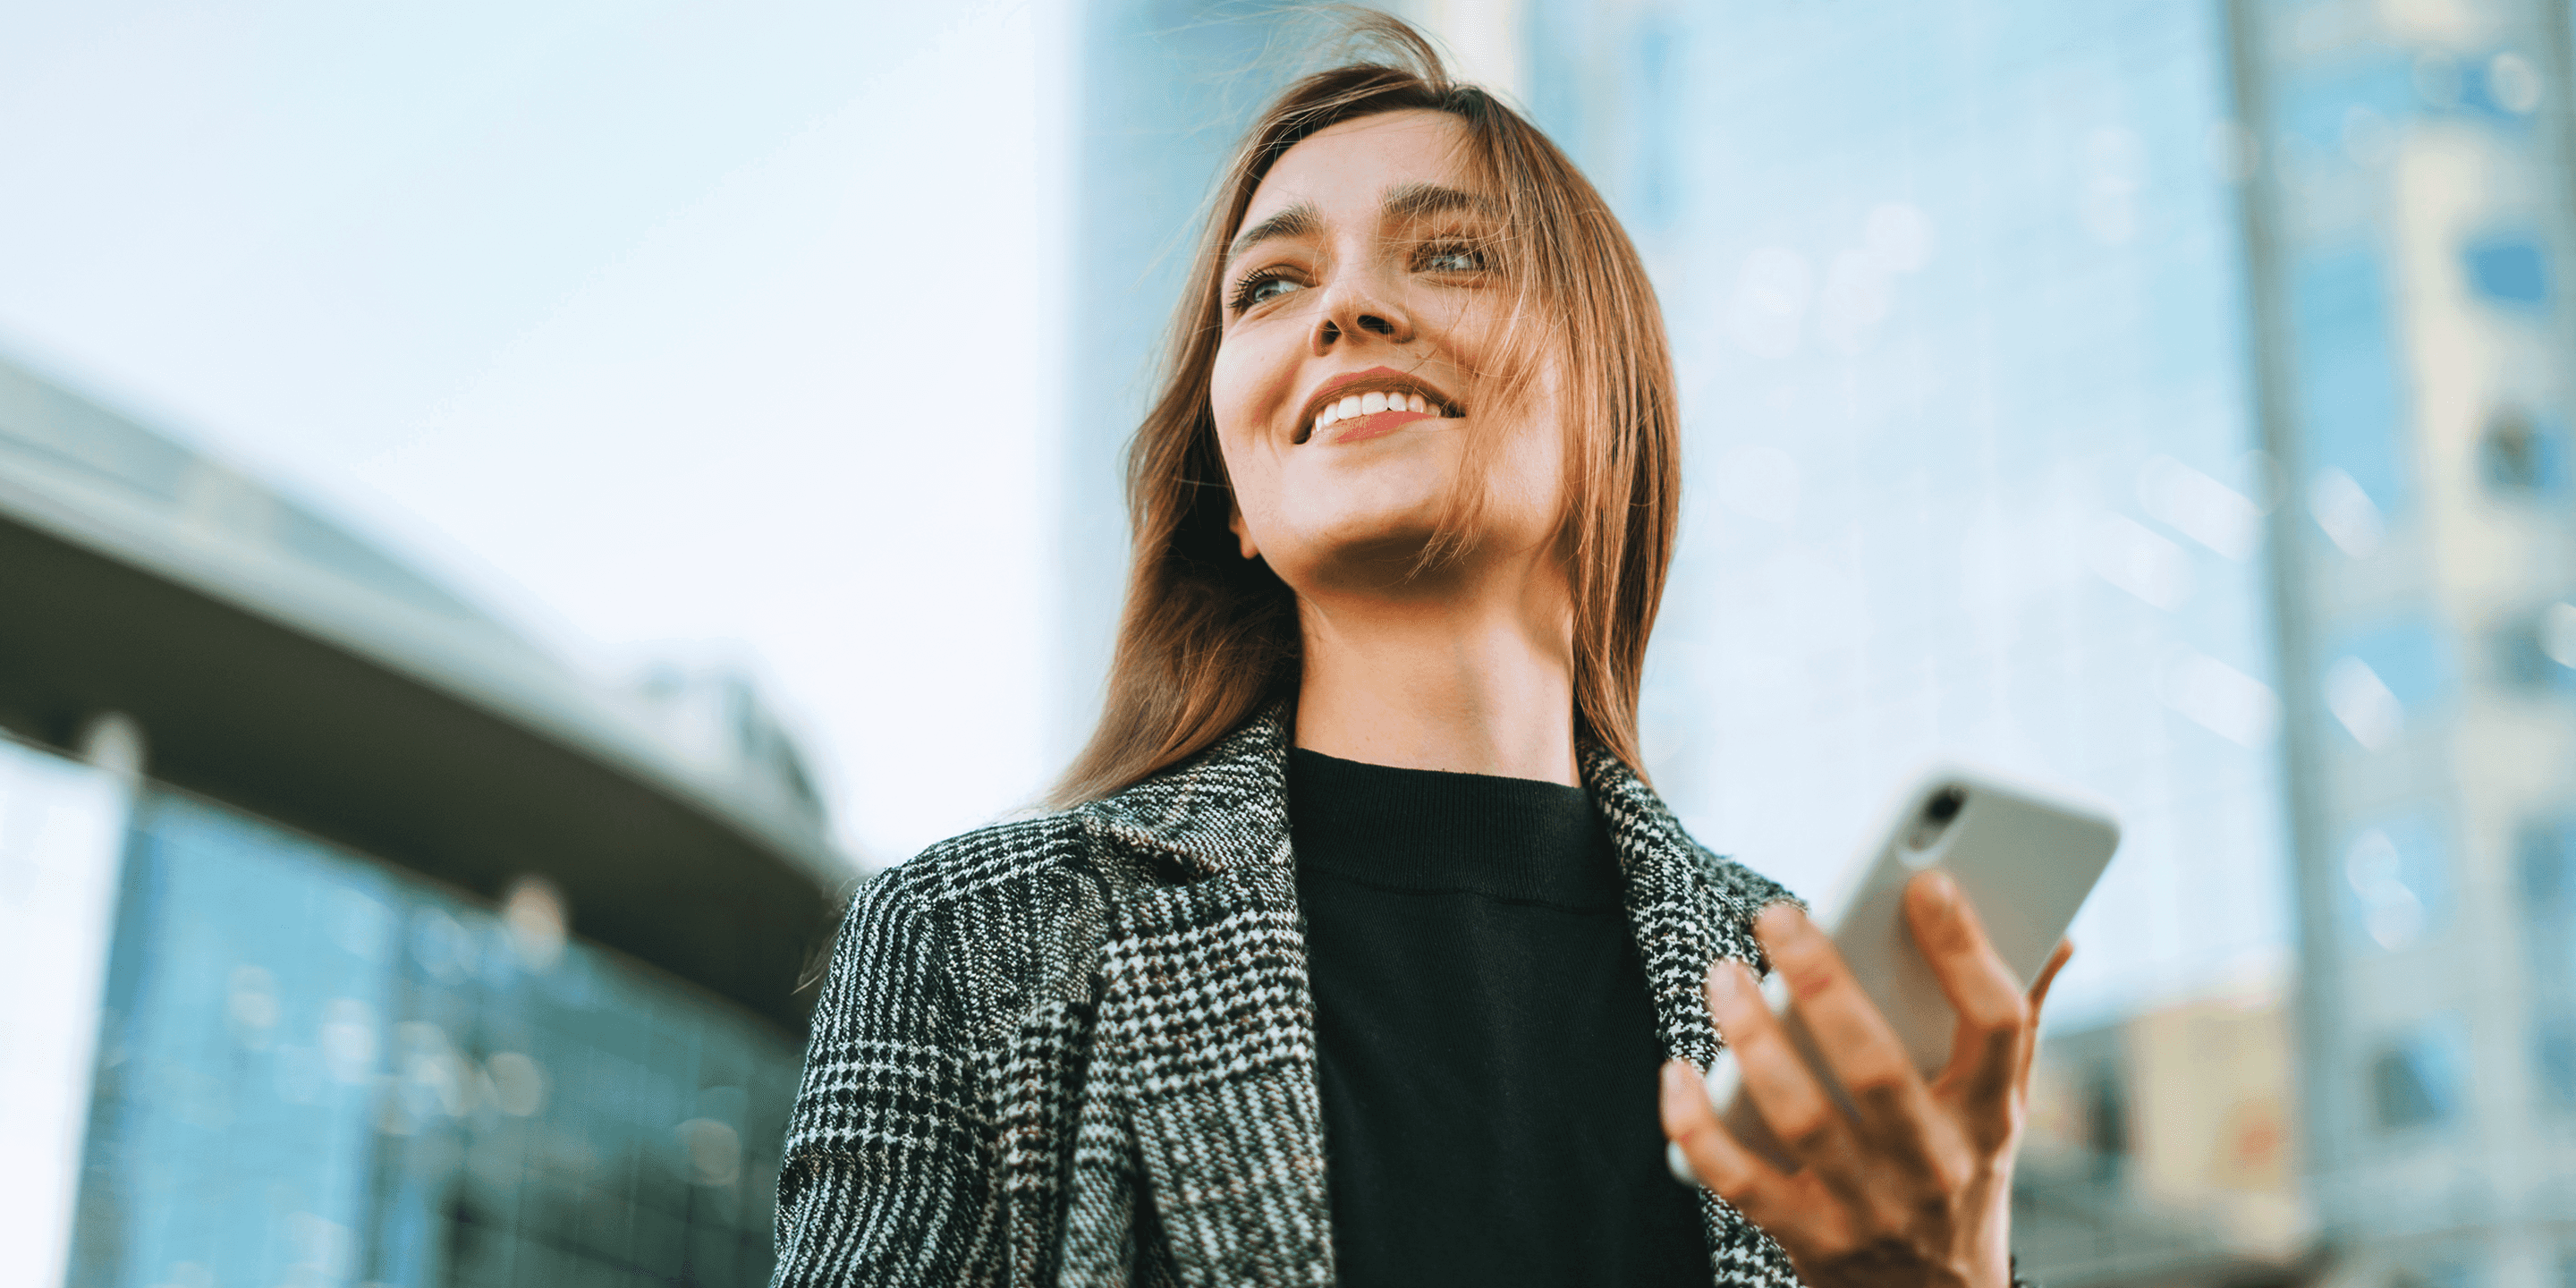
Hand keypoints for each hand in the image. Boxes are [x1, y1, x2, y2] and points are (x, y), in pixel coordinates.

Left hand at [1658, 871, 2071, 1287]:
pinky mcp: (1809, 1240)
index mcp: (1990, 1115)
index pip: (1997, 1025)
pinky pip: (1741, 1181)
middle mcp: (1935, 1165)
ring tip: (1723, 975)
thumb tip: (2064, 931)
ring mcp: (1870, 1208)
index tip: (1926, 881)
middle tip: (1774, 914)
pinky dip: (1699, 1126)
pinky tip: (1677, 1071)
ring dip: (1755, 1040)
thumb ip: (2017, 1020)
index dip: (1965, 951)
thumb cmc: (1960, 1178)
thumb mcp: (2000, 1111)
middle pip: (1877, 1067)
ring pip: (1804, 1118)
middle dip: (1823, 985)